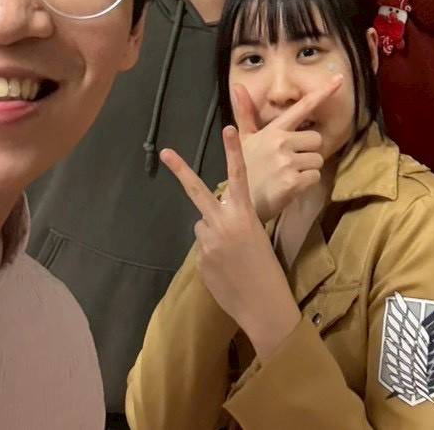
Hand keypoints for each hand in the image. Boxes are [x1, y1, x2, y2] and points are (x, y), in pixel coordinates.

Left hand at [161, 127, 301, 355]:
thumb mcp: (257, 238)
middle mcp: (222, 223)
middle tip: (165, 151)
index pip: (238, 176)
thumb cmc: (269, 271)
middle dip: (181, 170)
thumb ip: (235, 223)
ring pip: (203, 226)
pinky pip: (203, 248)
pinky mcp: (199, 260)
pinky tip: (227, 270)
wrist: (264, 305)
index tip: (227, 128)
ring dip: (213, 233)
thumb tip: (212, 221)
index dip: (232, 152)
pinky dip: (212, 255)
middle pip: (197, 191)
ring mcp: (207, 242)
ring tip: (232, 255)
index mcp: (244, 215)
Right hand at [231, 79, 337, 221]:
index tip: (340, 79)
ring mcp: (287, 162)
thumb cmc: (246, 168)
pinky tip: (291, 186)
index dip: (323, 92)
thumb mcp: (244, 139)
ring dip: (308, 169)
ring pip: (318, 159)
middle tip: (291, 162)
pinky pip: (315, 176)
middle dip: (309, 151)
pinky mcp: (293, 181)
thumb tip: (238, 86)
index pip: (302, 107)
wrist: (240, 202)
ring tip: (289, 174)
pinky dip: (307, 183)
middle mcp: (281, 142)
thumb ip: (246, 113)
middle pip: (317, 138)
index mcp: (273, 130)